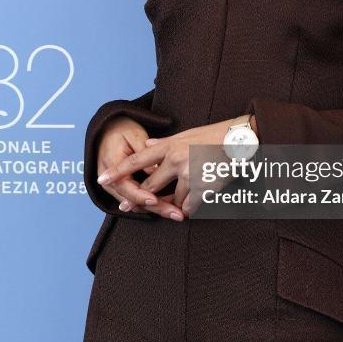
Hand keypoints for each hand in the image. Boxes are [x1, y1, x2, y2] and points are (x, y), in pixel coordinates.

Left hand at [96, 119, 237, 217]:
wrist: (239, 142)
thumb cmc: (213, 136)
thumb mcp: (187, 134)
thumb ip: (165, 142)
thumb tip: (147, 143)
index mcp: (170, 145)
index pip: (138, 159)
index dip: (119, 170)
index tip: (102, 178)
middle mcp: (176, 160)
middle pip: (151, 186)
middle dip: (138, 199)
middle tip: (127, 207)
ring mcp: (190, 175)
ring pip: (172, 199)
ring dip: (173, 204)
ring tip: (179, 204)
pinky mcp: (203, 188)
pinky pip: (190, 206)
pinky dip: (190, 207)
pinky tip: (194, 202)